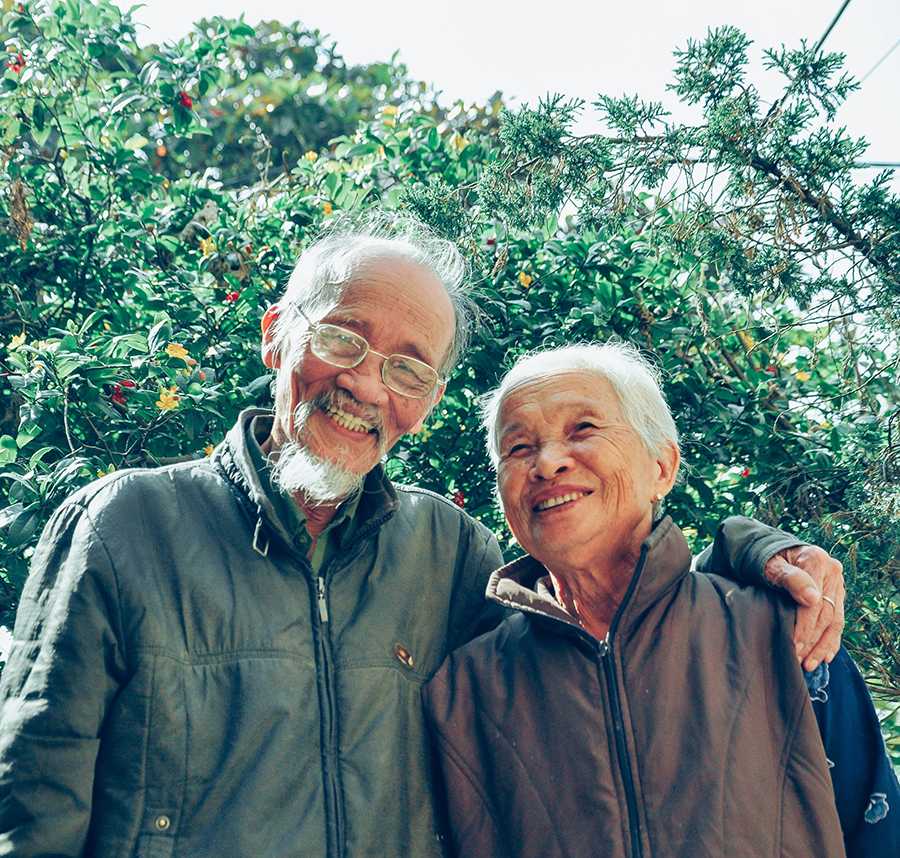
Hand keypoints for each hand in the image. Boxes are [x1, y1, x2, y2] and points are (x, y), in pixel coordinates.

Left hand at [764, 544, 844, 670]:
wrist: (769, 548)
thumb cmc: (764, 557)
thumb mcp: (769, 564)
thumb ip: (789, 578)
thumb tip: (812, 599)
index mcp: (816, 560)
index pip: (814, 603)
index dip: (804, 627)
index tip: (793, 646)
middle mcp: (832, 571)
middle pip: (825, 614)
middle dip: (811, 640)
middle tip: (798, 659)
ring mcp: (836, 583)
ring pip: (834, 620)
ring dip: (822, 646)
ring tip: (809, 665)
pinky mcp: (836, 593)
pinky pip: (838, 620)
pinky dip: (831, 640)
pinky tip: (825, 657)